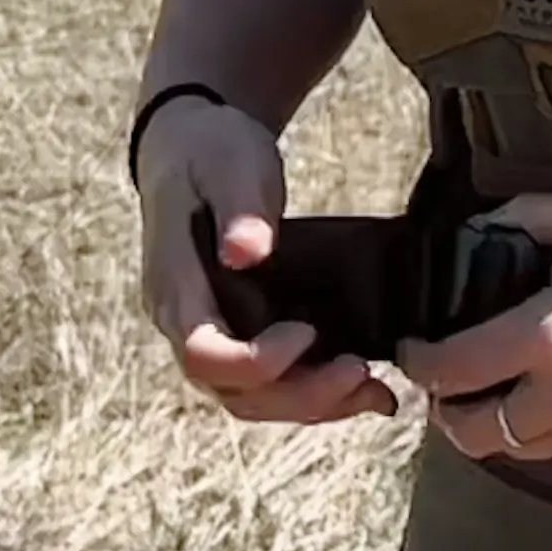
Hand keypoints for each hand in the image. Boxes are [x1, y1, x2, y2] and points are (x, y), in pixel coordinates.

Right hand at [134, 90, 394, 425]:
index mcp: (175, 286)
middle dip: (301, 397)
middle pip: (235, 392)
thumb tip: (246, 252)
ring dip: (315, 403)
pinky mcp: (243, 330)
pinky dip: (318, 390)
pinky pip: (274, 380)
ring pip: (256, 398)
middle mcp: (188, 322)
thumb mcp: (230, 164)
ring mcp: (215, 331)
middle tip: (362, 375)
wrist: (194, 147)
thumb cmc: (211, 151)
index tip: (307, 332)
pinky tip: (368, 386)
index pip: (203, 354)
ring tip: (376, 392)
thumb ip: (240, 205)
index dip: (257, 361)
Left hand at [397, 193, 551, 463]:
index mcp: (547, 339)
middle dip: (446, 410)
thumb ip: (535, 218)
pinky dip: (545, 430)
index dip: (419, 360)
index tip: (417, 346)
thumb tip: (490, 221)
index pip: (451, 369)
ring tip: (500, 390)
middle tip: (451, 379)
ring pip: (517, 449)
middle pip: (470, 432)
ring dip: (495, 425)